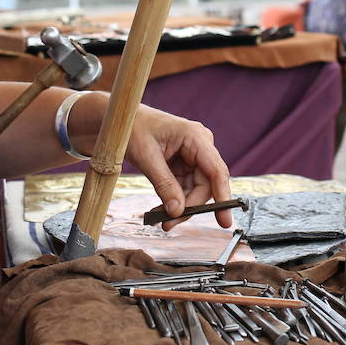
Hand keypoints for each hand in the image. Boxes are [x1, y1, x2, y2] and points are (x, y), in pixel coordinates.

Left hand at [126, 105, 232, 230]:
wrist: (121, 120)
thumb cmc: (133, 128)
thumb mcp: (147, 157)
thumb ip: (164, 184)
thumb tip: (177, 211)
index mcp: (195, 137)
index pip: (216, 171)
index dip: (222, 197)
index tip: (223, 220)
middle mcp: (200, 146)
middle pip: (206, 185)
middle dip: (190, 206)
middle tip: (168, 224)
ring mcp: (193, 156)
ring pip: (195, 190)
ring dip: (180, 207)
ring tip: (159, 219)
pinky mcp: (184, 164)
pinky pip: (185, 188)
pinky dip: (174, 201)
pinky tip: (160, 211)